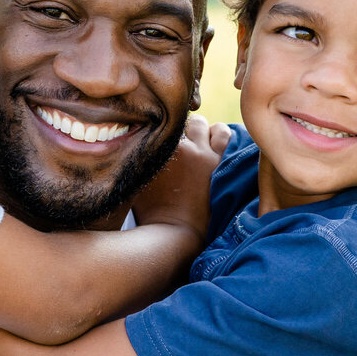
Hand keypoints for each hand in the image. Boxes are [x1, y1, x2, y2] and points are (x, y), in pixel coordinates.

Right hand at [131, 115, 226, 237]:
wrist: (175, 234)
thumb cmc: (150, 213)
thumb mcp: (136, 181)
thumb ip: (138, 158)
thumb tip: (132, 141)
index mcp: (156, 150)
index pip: (159, 123)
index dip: (160, 128)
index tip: (161, 135)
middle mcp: (180, 146)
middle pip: (180, 121)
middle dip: (180, 129)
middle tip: (180, 143)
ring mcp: (201, 153)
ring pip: (202, 122)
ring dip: (199, 130)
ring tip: (198, 142)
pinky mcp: (219, 162)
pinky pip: (224, 133)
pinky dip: (218, 134)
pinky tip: (214, 144)